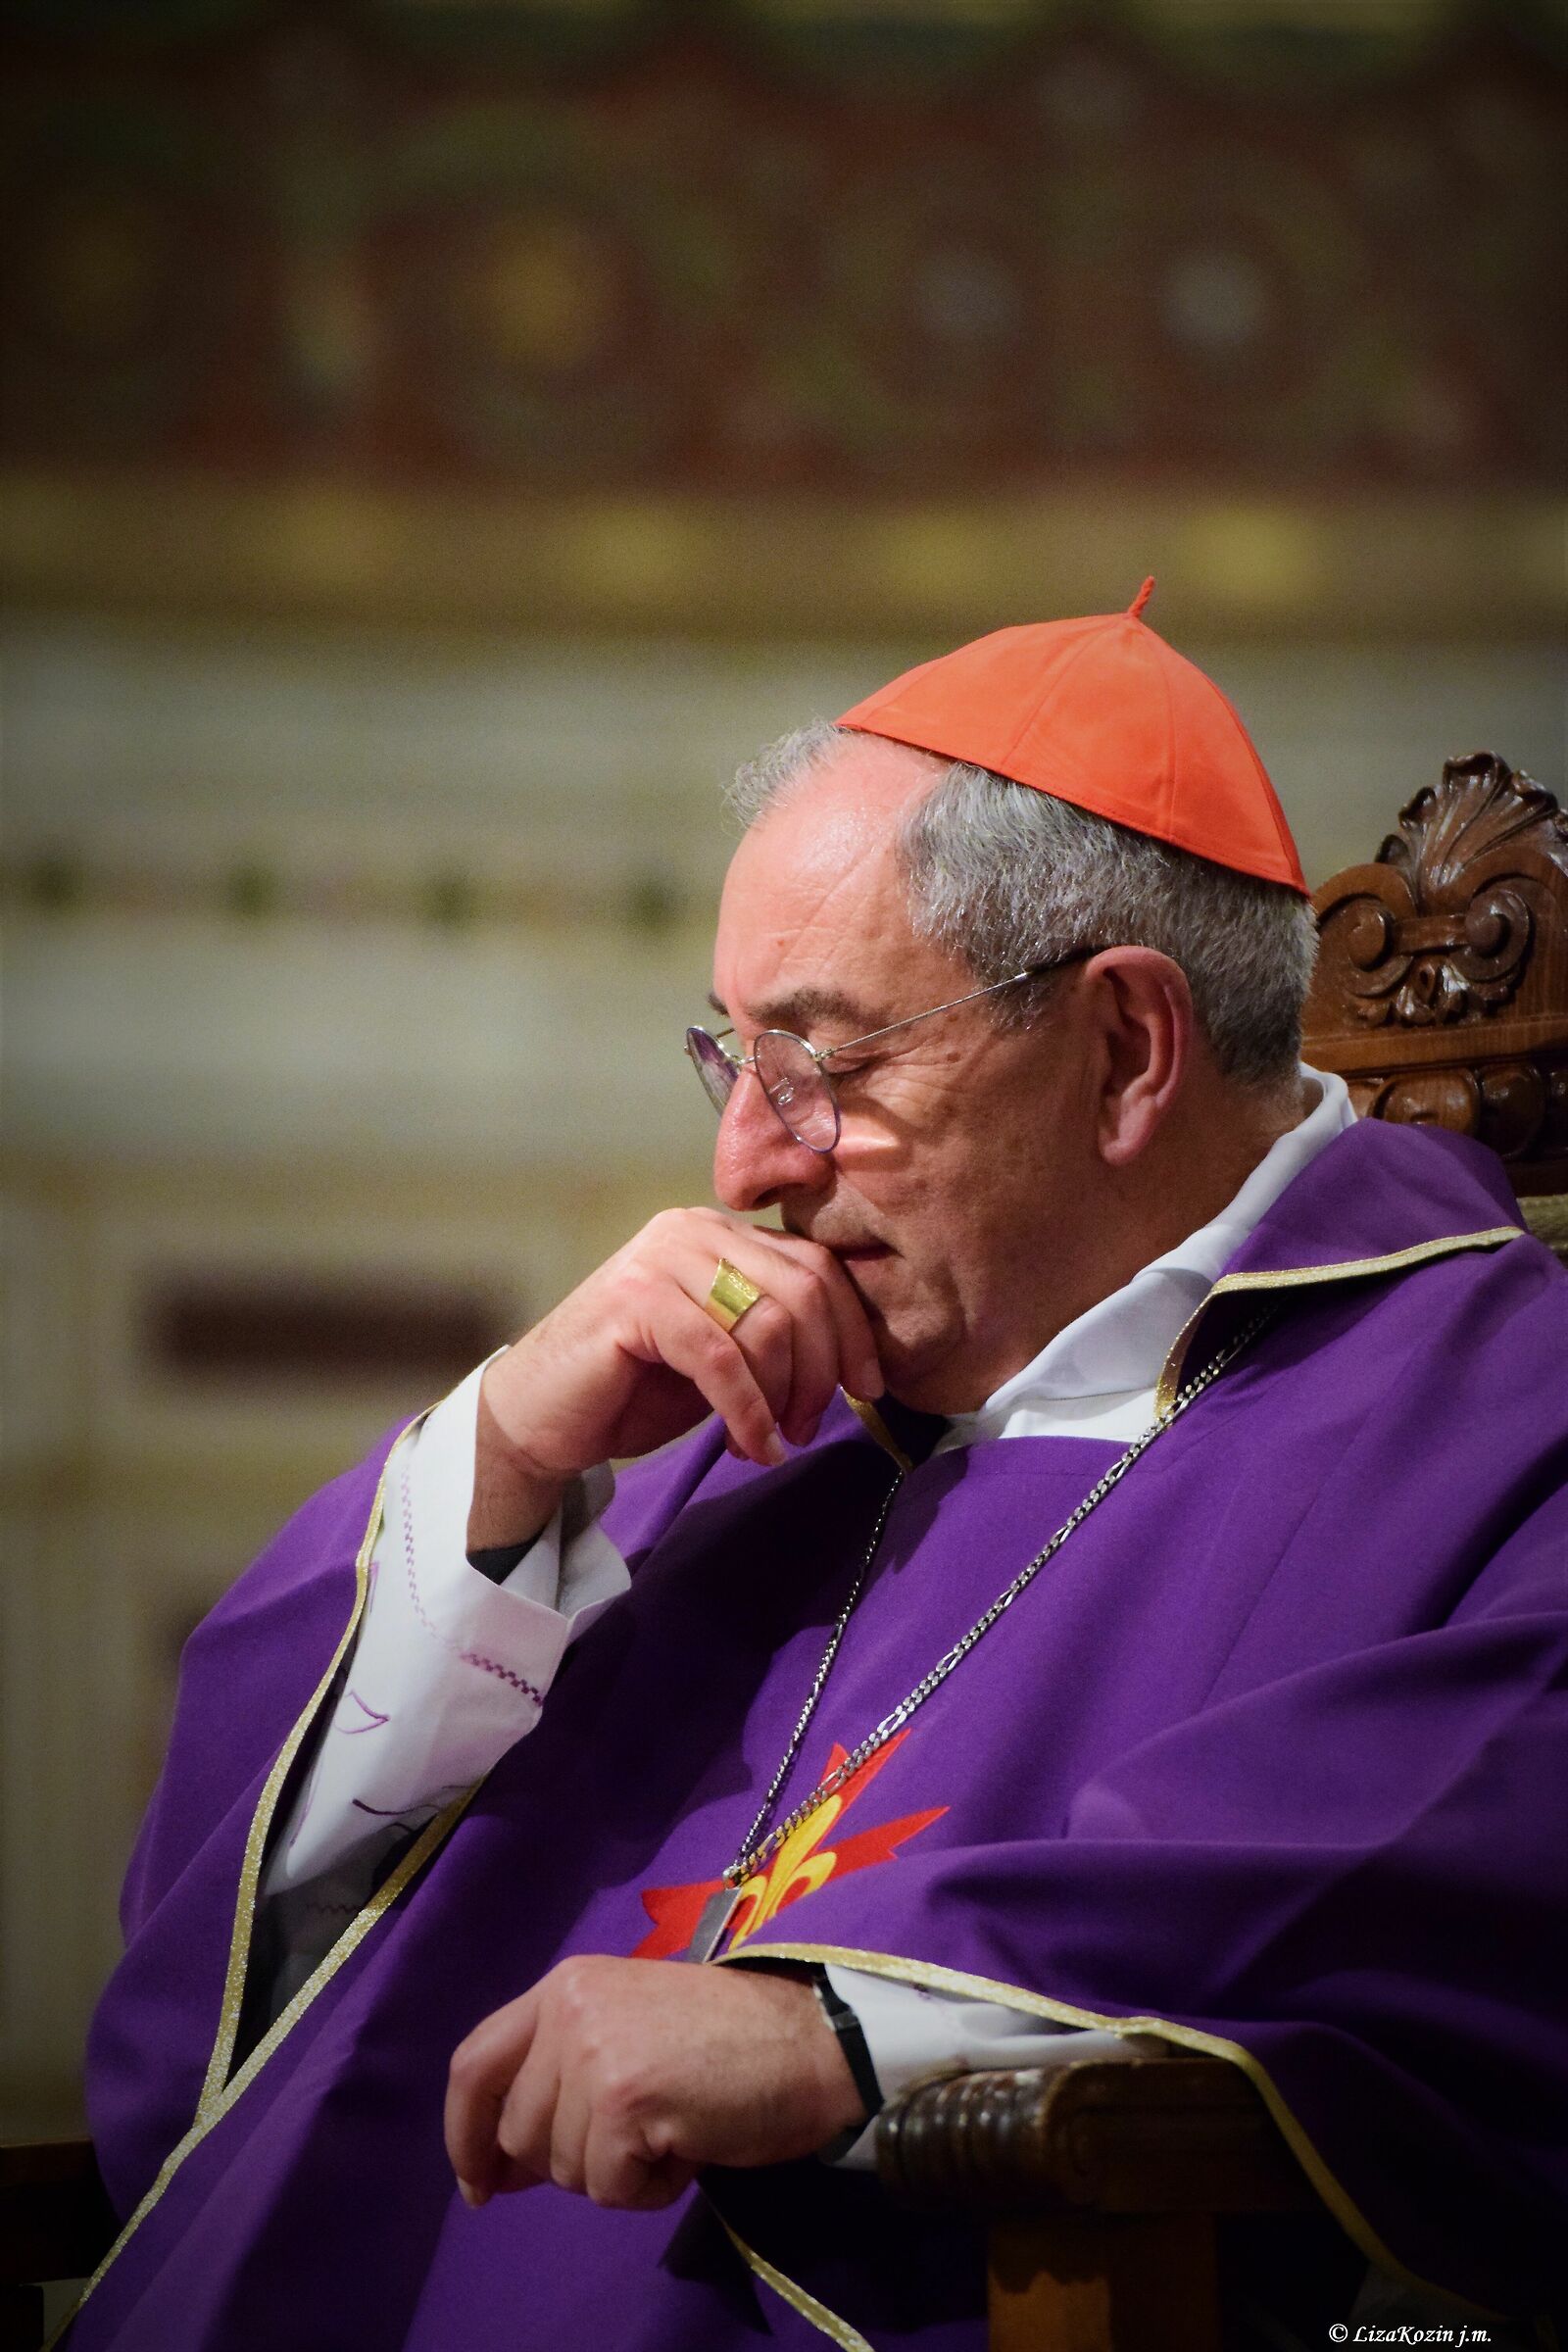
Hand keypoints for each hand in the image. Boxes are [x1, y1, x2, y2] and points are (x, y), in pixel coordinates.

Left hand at [444, 1955, 867, 2211]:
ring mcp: (592, 2050)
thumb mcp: (626, 2031)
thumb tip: (496, 2168)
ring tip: (672, 2128)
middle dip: (568, 2161)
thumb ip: (559, 2078)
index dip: (465, 2134)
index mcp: (563, 1984)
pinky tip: (689, 2144)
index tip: (480, 2184)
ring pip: (561, 2168)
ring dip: (617, 2173)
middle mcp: (567, 2006)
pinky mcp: (623, 2098)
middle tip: (637, 2138)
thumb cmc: (726, 2042)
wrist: (811, 2039)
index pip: (474, 2064)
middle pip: (517, 2131)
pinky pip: (609, 2188)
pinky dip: (650, 2189)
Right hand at [469, 1209, 882, 1548]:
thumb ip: (775, 1335)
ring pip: (768, 1323)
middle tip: (808, 1426)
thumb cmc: (632, 1389)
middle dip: (821, 1369)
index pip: (817, 1265)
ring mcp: (660, 1258)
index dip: (852, 1331)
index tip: (868, 1388)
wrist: (538, 1417)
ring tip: (770, 1441)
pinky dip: (748, 1411)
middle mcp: (692, 1229)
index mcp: (719, 1232)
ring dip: (782, 1397)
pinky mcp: (634, 1300)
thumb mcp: (724, 1353)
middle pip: (804, 1290)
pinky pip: (720, 1358)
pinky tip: (753, 1446)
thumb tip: (854, 1358)